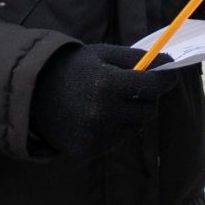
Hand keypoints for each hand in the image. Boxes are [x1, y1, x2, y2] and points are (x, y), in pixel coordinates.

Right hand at [29, 44, 176, 156]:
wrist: (34, 94)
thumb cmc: (74, 69)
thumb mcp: (103, 54)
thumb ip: (137, 59)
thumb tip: (168, 64)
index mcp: (107, 85)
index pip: (154, 86)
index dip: (167, 78)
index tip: (170, 73)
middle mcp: (103, 114)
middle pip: (149, 109)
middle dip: (147, 96)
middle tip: (135, 86)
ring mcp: (96, 135)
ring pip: (136, 125)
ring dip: (132, 113)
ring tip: (110, 100)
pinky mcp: (90, 150)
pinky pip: (119, 138)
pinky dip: (117, 127)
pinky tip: (98, 116)